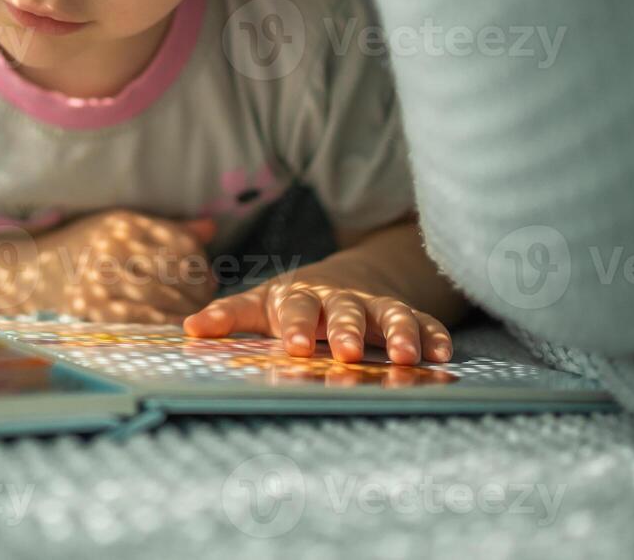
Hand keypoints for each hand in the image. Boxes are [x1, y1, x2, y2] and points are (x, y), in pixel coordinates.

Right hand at [0, 209, 218, 322]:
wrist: (32, 271)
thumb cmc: (85, 246)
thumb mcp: (122, 226)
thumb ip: (169, 229)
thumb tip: (212, 230)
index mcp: (125, 224)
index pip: (181, 244)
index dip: (201, 263)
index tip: (209, 275)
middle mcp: (114, 249)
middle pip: (175, 272)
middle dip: (198, 289)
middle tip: (208, 300)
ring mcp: (102, 279)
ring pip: (161, 296)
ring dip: (185, 309)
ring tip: (194, 314)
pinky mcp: (92, 307)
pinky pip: (139, 318)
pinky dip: (162, 325)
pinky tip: (173, 328)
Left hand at [182, 261, 453, 365]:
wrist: (345, 276)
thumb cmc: (293, 300)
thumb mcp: (260, 303)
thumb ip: (229, 316)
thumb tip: (189, 329)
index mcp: (302, 297)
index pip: (297, 310)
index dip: (296, 326)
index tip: (295, 346)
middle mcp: (342, 300)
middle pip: (346, 311)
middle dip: (346, 331)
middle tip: (346, 352)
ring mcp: (377, 306)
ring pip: (391, 315)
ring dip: (398, 335)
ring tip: (404, 357)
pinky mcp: (406, 316)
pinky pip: (425, 324)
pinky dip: (435, 337)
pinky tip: (444, 356)